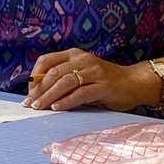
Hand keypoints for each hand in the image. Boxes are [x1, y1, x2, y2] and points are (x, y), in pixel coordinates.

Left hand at [22, 49, 152, 112]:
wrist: (134, 83)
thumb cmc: (105, 81)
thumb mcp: (82, 74)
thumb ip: (64, 79)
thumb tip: (39, 92)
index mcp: (75, 54)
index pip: (47, 60)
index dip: (34, 75)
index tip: (28, 91)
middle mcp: (83, 60)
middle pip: (53, 73)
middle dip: (39, 89)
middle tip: (30, 103)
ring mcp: (94, 72)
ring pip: (65, 82)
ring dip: (49, 96)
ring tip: (39, 107)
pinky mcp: (103, 86)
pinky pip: (80, 93)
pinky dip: (66, 101)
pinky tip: (57, 108)